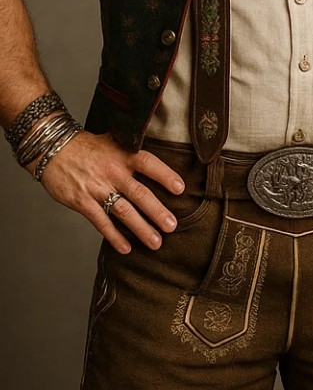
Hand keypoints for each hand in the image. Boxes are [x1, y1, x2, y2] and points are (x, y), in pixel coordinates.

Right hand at [34, 131, 184, 253]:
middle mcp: (113, 172)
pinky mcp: (82, 202)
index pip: (149, 164)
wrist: (54, 150)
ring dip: (140, 229)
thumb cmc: (89, 147)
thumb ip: (134, 152)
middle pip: (139, 193)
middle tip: (172, 226)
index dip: (165, 175)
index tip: (180, 189)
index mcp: (124, 155)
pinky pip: (101, 222)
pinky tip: (126, 248)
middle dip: (157, 212)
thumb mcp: (115, 141)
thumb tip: (159, 161)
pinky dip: (113, 236)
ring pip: (123, 211)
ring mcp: (97, 188)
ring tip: (156, 242)